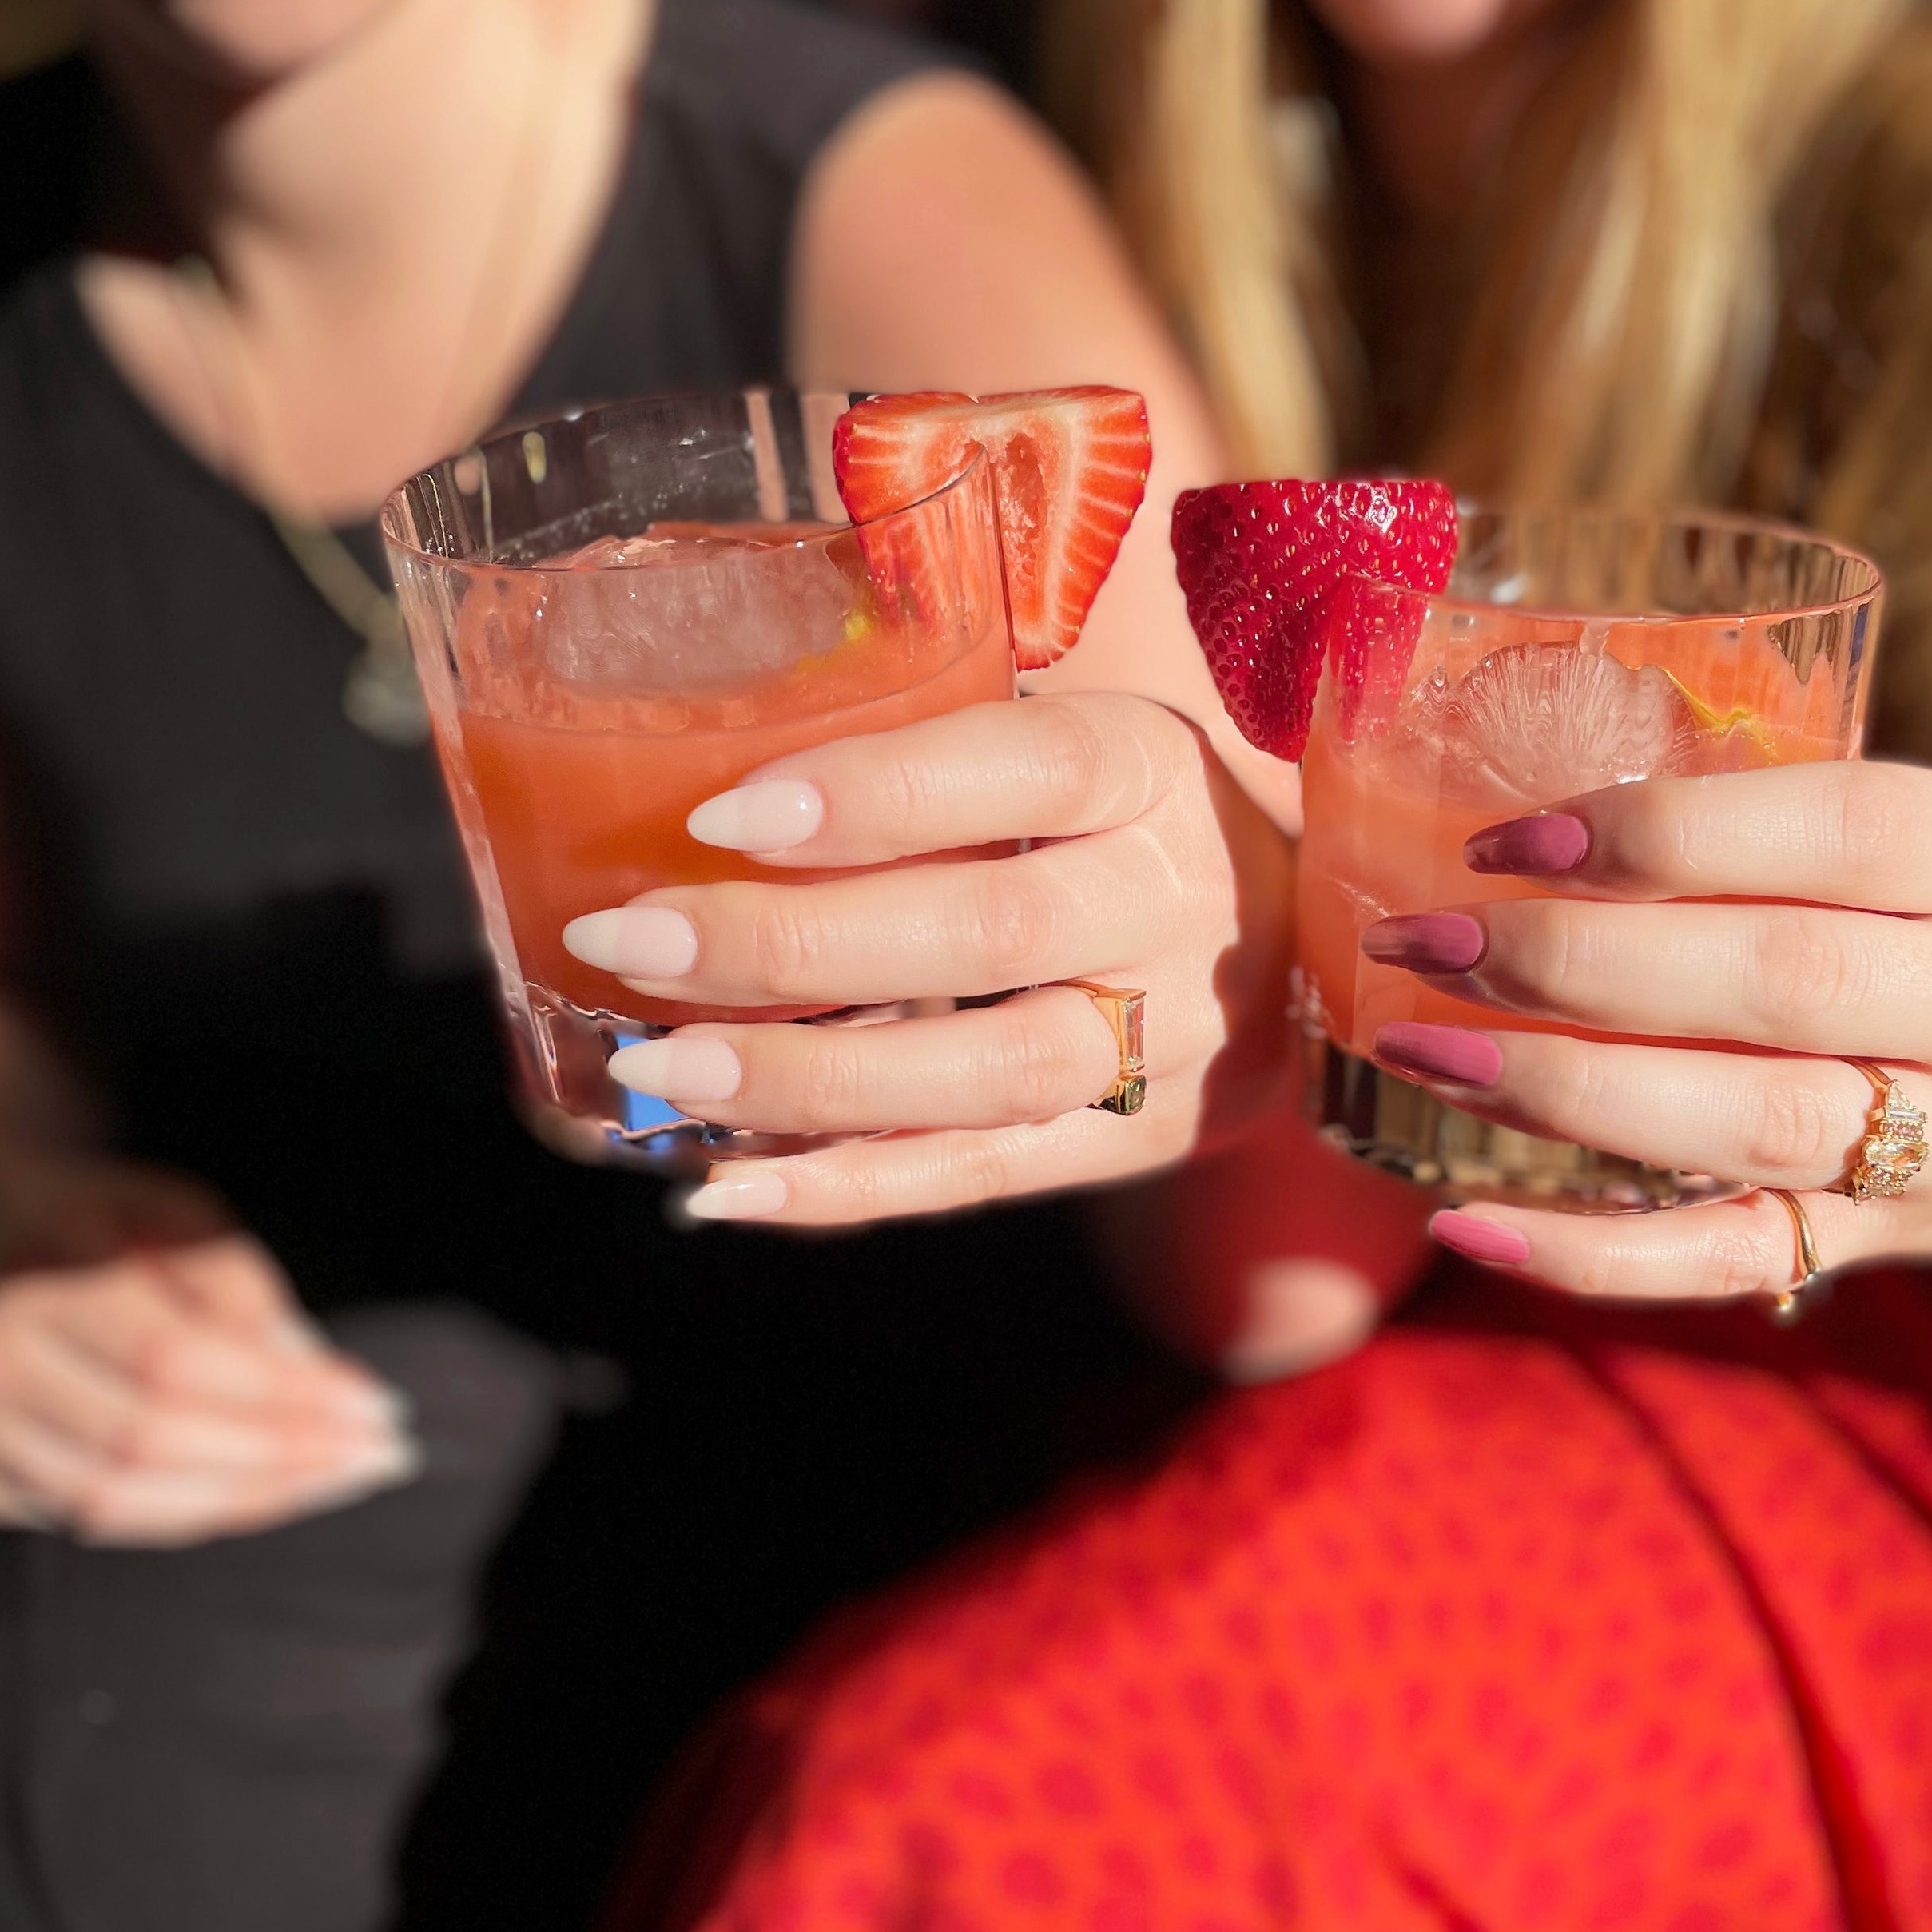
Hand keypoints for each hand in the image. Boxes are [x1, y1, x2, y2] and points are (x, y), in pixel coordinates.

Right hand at [0, 1158, 415, 1544]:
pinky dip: (185, 1513)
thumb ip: (244, 1293)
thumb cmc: (96, 1220)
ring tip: (337, 1480)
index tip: (379, 1408)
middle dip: (279, 1459)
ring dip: (244, 1502)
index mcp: (33, 1274)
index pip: (174, 1362)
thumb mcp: (176, 1213)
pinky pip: (89, 1518)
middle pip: (146, 1442)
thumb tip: (325, 1388)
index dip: (284, 1396)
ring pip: (115, 1502)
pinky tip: (262, 1491)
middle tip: (378, 1457)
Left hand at [561, 687, 1294, 1225]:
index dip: (874, 796)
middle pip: (991, 933)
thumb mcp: (1062, 743)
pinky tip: (728, 1188)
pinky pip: (988, 1175)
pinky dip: (850, 1188)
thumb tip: (691, 792)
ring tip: (666, 1073)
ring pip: (990, 1072)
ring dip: (811, 1081)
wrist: (1297, 946)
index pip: (1024, 770)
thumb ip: (929, 752)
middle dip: (793, 943)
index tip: (719, 815)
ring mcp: (1172, 1035)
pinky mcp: (1142, 1137)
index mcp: (1149, 768)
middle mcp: (1175, 899)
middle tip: (634, 944)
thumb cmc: (1116, 818)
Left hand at [1354, 761, 1931, 1300]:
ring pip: (1755, 1126)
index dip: (1663, 833)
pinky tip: (1471, 1219)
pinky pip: (1730, 1261)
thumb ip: (1767, 816)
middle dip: (1579, 962)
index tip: (1507, 838)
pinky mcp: (1889, 1248)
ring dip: (1565, 1092)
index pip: (1843, 829)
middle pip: (1786, 981)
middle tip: (1425, 942)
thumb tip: (1509, 798)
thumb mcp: (1923, 837)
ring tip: (1422, 1052)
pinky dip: (1593, 1253)